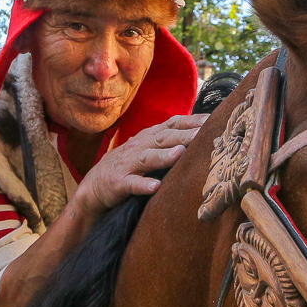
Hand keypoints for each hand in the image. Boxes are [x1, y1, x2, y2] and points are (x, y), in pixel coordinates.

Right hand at [70, 114, 205, 220]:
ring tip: (180, 153)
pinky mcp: (118, 184)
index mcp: (148, 138)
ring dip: (163, 156)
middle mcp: (138, 148)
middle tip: (203, 134)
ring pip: (147, 158)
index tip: (212, 120)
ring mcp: (127, 165)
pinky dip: (143, 185)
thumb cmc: (127, 166)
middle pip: (163, 138)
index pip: (172, 124)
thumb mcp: (146, 149)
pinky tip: (155, 187)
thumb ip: (168, 141)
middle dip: (184, 136)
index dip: (191, 121)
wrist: (93, 186)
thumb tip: (200, 134)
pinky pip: (131, 184)